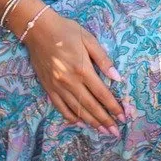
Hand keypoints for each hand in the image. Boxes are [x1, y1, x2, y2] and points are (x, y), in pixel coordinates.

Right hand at [22, 10, 124, 130]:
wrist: (37, 29)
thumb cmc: (66, 31)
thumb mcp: (88, 39)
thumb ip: (103, 59)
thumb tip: (117, 78)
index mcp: (82, 69)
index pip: (102, 93)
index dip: (113, 106)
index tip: (122, 116)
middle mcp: (70, 81)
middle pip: (90, 106)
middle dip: (104, 120)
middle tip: (115, 131)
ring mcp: (57, 87)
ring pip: (76, 110)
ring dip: (91, 122)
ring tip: (102, 131)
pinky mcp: (48, 88)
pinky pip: (60, 107)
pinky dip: (70, 117)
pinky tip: (79, 122)